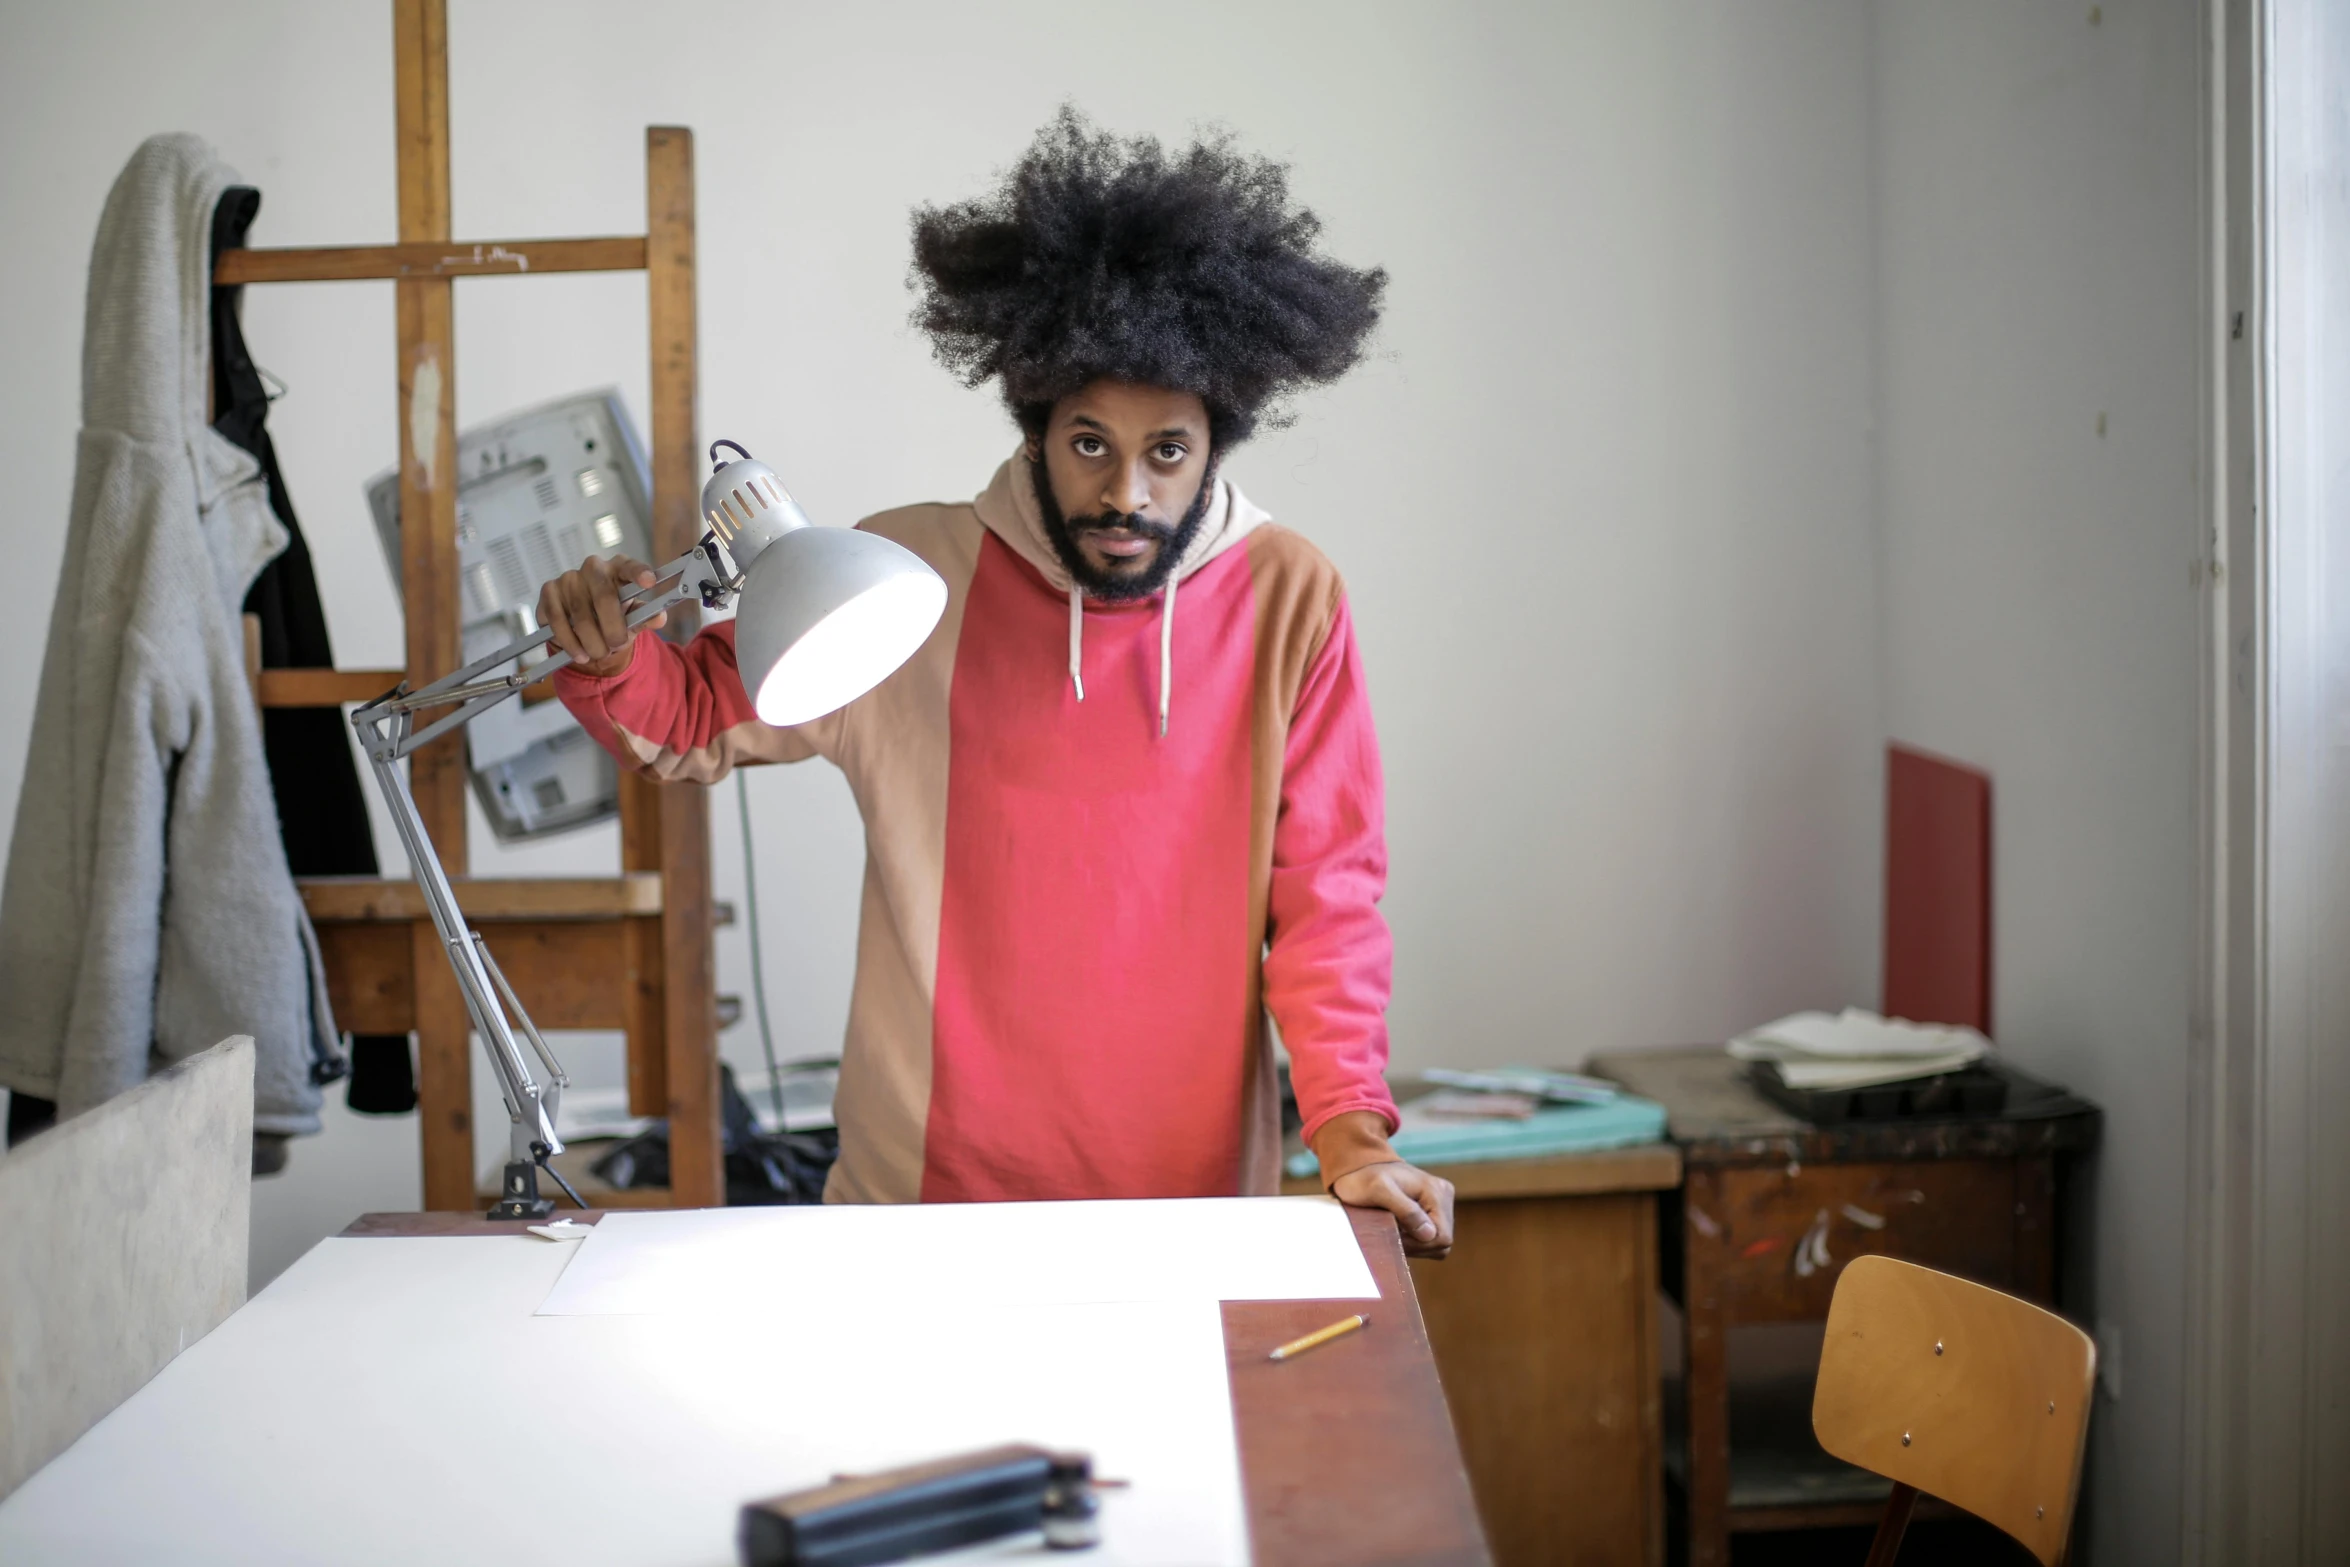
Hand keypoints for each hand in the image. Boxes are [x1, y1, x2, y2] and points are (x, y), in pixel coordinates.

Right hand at [537, 554, 665, 678]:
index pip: (629, 566)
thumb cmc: (612, 617)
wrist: (582, 626)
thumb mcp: (632, 619)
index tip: (650, 582)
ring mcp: (569, 578)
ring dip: (592, 641)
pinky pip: (558, 621)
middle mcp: (594, 568)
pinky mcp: (549, 591)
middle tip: (617, 644)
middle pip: (604, 597)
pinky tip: (580, 654)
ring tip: (599, 654)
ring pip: (580, 615)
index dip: (639, 572)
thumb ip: (646, 617)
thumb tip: (659, 618)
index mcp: (619, 569)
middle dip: (612, 628)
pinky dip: (570, 642)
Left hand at [1330, 1160, 1455, 1259]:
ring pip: (1436, 1243)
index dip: (1417, 1244)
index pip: (1441, 1237)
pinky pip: (1431, 1238)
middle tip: (1391, 1233)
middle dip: (1415, 1245)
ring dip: (1414, 1243)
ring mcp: (1442, 1202)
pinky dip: (1415, 1240)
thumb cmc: (1365, 1179)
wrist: (1360, 1168)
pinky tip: (1400, 1229)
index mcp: (1436, 1192)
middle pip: (1441, 1242)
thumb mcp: (1379, 1191)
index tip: (1393, 1235)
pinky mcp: (1435, 1210)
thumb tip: (1429, 1234)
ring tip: (1394, 1229)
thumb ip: (1405, 1211)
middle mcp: (1444, 1196)